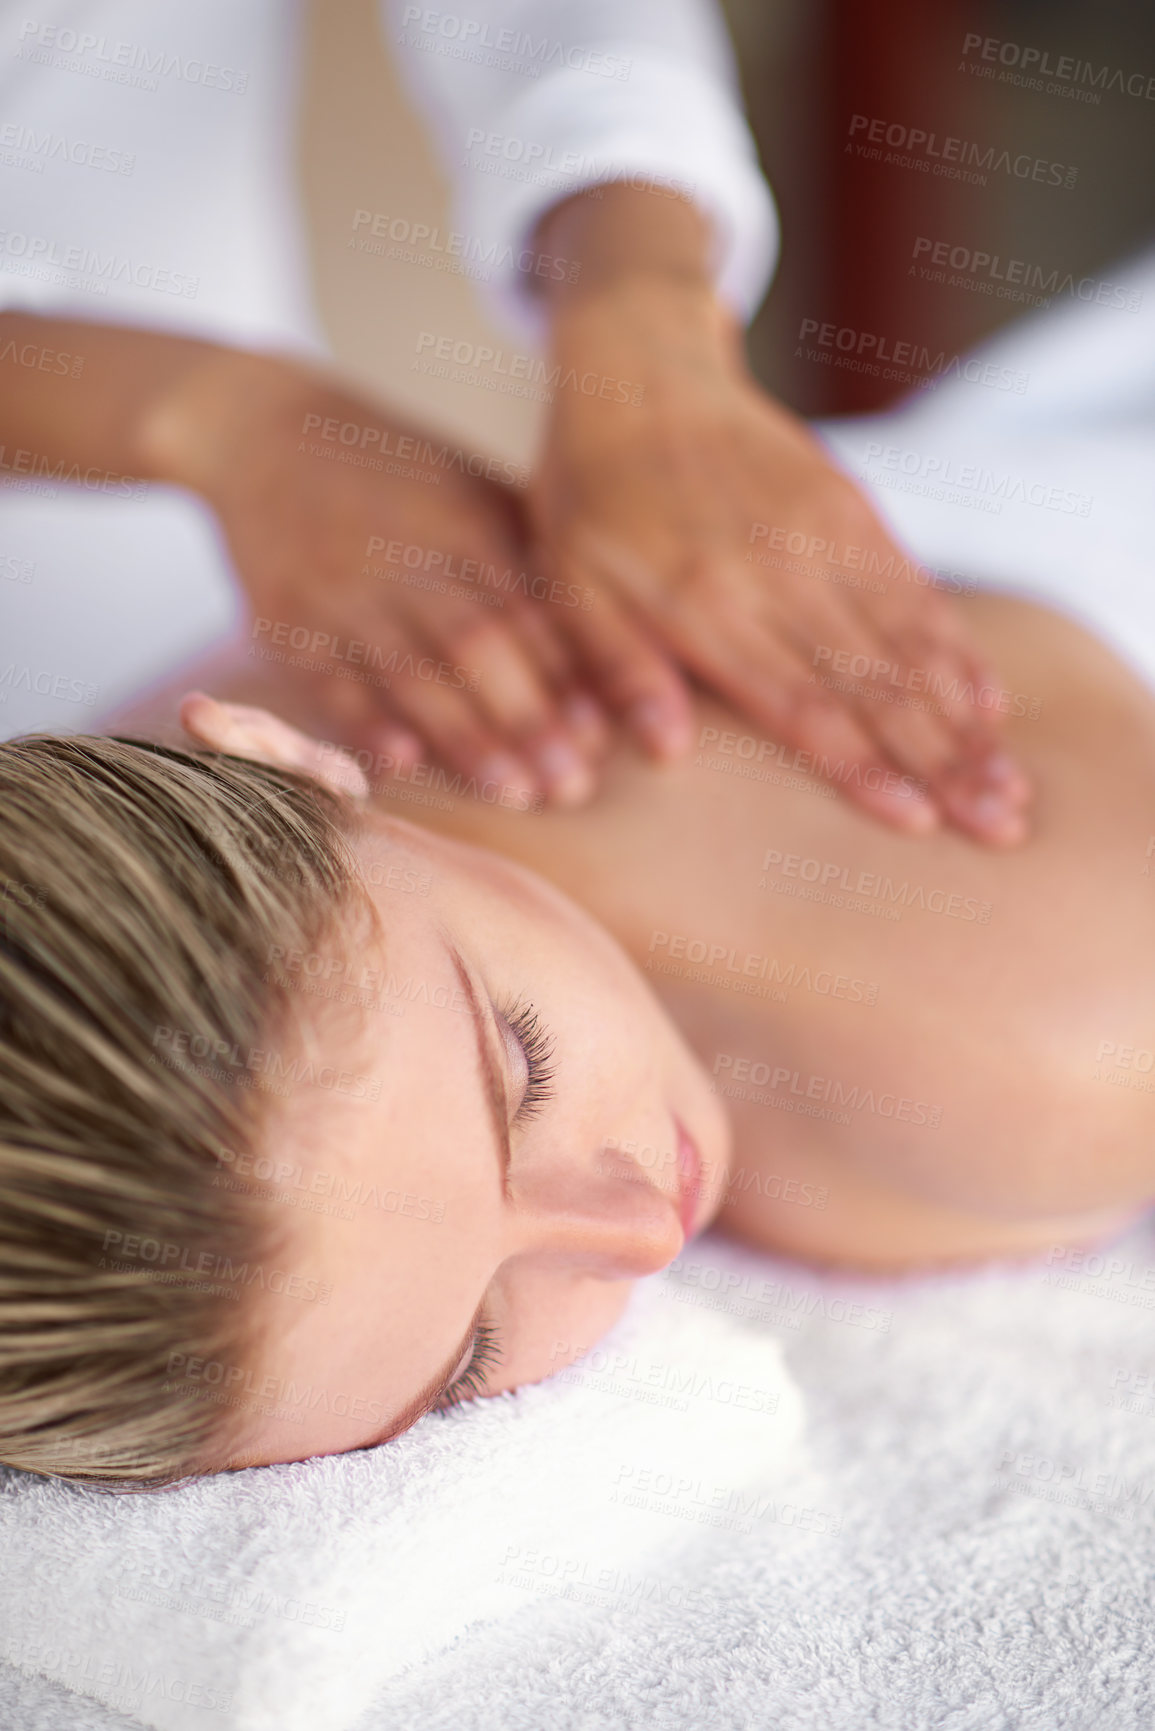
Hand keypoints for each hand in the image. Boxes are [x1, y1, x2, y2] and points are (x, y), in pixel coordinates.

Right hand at [144, 348, 654, 807]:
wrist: (261, 429)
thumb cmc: (394, 468)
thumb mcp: (470, 482)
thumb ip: (531, 550)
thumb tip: (607, 637)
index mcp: (466, 524)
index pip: (528, 608)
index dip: (567, 674)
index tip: (603, 733)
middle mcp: (409, 560)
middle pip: (478, 648)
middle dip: (529, 721)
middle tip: (571, 786)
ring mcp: (345, 593)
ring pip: (412, 674)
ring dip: (465, 740)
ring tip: (514, 794)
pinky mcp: (288, 621)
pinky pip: (329, 679)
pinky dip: (365, 723)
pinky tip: (402, 764)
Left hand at [530, 196, 1030, 844]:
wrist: (637, 372)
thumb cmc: (589, 497)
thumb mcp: (569, 585)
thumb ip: (620, 668)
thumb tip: (666, 753)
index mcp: (704, 606)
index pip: (799, 705)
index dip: (862, 768)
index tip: (917, 822)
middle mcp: (776, 576)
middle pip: (874, 686)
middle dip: (942, 761)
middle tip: (998, 824)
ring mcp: (822, 538)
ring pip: (909, 645)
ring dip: (963, 720)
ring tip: (1008, 783)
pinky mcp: (849, 508)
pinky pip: (914, 590)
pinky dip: (956, 649)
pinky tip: (988, 701)